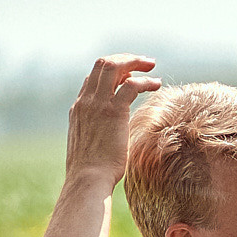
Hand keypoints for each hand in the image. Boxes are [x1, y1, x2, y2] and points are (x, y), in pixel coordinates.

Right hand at [66, 56, 158, 189]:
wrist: (87, 178)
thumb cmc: (92, 172)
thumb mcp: (90, 148)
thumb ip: (97, 136)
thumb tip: (109, 143)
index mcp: (78, 109)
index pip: (92, 79)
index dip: (112, 73)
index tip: (129, 75)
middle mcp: (86, 101)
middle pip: (102, 65)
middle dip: (124, 59)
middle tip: (144, 62)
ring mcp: (97, 104)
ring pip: (114, 67)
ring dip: (135, 62)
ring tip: (152, 66)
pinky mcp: (113, 111)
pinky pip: (130, 85)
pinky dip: (145, 81)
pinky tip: (157, 84)